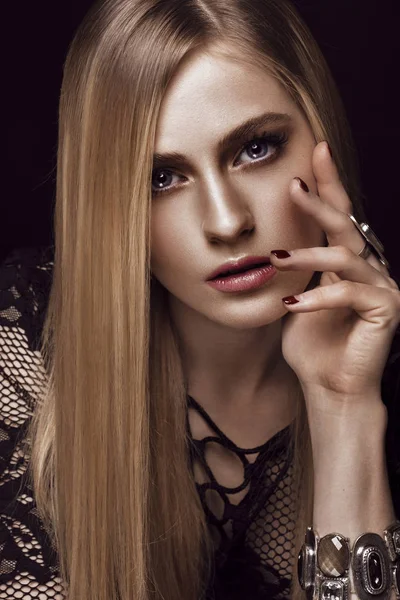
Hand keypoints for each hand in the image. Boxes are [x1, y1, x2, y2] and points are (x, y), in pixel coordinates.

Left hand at [269, 141, 399, 406]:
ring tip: (276, 259)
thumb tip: (270, 246)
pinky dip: (319, 297)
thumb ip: (293, 273)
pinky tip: (294, 305)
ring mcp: (381, 287)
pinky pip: (350, 293)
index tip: (314, 151)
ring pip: (346, 256)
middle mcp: (368, 269)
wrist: (329, 387)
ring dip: (308, 254)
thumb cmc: (312, 347)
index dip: (327, 184)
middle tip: (296, 182)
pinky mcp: (387, 308)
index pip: (337, 216)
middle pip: (346, 224)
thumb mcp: (294, 300)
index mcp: (345, 264)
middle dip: (322, 199)